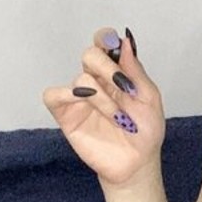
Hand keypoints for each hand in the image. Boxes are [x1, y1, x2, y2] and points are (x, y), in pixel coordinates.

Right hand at [42, 27, 165, 187]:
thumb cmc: (145, 131)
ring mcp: (80, 98)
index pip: (104, 44)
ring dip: (103, 98)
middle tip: (123, 87)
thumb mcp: (149, 98)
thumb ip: (135, 71)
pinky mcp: (66, 115)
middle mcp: (96, 81)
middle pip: (89, 54)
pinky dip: (65, 94)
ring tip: (118, 118)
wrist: (137, 163)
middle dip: (107, 67)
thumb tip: (125, 41)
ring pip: (81, 80)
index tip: (114, 44)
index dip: (105, 38)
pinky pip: (52, 95)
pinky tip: (84, 103)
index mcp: (116, 73)